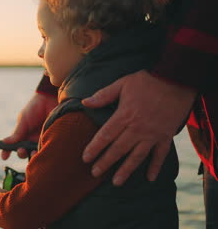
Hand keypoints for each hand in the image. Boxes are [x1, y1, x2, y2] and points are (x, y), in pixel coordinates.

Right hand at [2, 93, 57, 159]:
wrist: (50, 99)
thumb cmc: (35, 108)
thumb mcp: (23, 120)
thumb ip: (16, 133)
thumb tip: (4, 142)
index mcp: (22, 134)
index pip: (13, 145)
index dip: (7, 151)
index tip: (4, 157)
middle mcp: (30, 139)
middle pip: (23, 152)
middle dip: (21, 153)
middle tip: (21, 151)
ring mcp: (41, 139)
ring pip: (34, 153)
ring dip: (32, 155)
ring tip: (32, 152)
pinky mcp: (51, 139)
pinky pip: (46, 149)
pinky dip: (42, 151)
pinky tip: (41, 149)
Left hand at [82, 70, 195, 185]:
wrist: (177, 79)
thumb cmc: (147, 81)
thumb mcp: (122, 84)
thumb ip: (103, 95)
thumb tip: (84, 102)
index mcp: (124, 115)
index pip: (105, 136)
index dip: (94, 148)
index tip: (85, 158)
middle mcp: (137, 128)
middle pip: (118, 149)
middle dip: (105, 162)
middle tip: (94, 173)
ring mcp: (153, 134)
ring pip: (137, 156)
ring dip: (126, 170)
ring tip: (116, 182)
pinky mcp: (166, 136)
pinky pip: (161, 155)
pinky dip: (156, 167)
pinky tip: (150, 178)